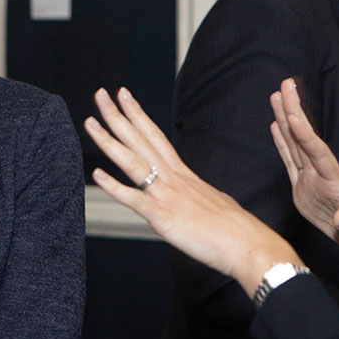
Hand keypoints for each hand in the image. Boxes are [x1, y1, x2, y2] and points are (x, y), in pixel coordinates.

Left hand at [85, 87, 300, 295]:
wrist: (247, 245)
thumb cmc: (235, 229)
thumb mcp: (213, 202)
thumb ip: (196, 195)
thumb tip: (192, 195)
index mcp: (184, 175)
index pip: (156, 137)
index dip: (138, 116)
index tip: (124, 97)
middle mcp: (174, 179)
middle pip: (141, 140)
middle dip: (119, 116)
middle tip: (100, 93)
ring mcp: (168, 196)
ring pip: (133, 162)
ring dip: (109, 141)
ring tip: (90, 121)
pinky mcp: (164, 217)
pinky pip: (135, 200)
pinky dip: (115, 187)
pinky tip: (97, 175)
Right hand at [270, 78, 338, 259]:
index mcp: (335, 181)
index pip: (317, 151)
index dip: (304, 132)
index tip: (293, 113)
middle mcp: (321, 175)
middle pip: (303, 139)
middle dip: (293, 112)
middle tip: (285, 85)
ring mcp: (311, 181)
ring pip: (294, 145)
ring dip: (284, 121)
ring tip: (276, 97)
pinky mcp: (303, 191)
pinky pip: (290, 163)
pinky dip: (282, 144)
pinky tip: (275, 126)